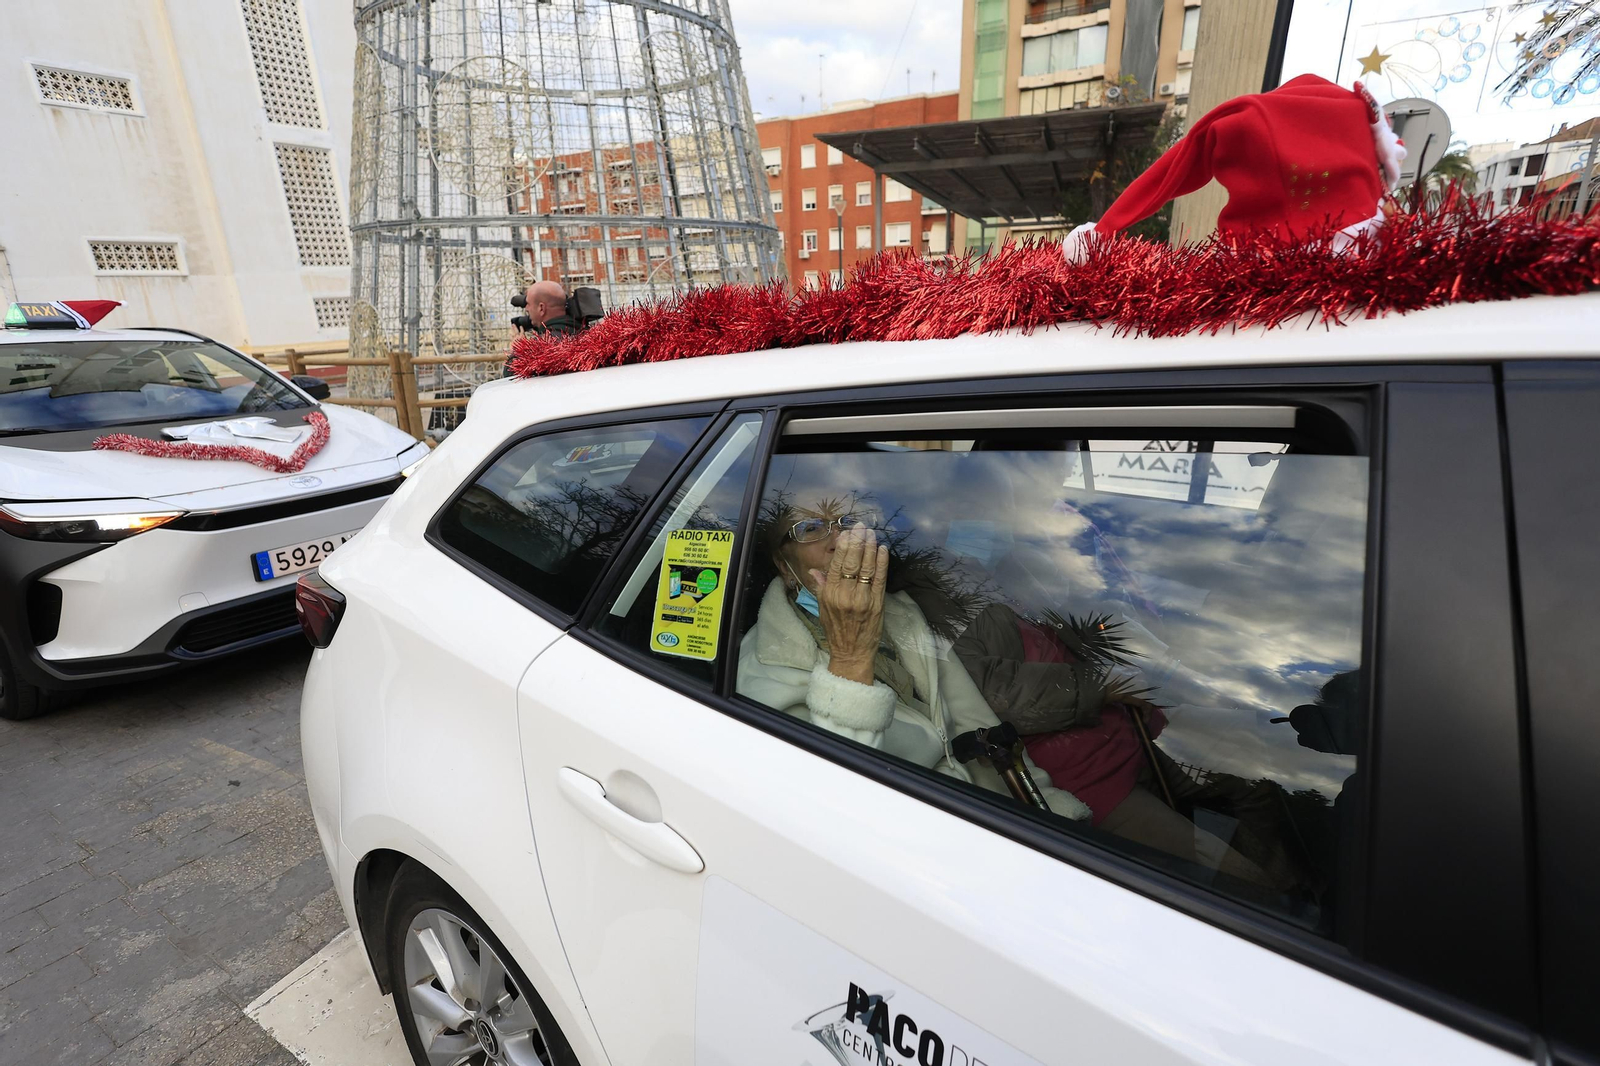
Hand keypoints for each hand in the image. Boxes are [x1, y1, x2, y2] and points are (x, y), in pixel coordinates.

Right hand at [811, 527, 888, 685]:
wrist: (851, 653)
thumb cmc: (836, 631)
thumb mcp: (822, 609)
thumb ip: (820, 587)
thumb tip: (814, 570)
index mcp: (830, 594)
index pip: (837, 564)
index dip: (843, 546)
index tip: (848, 533)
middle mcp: (845, 594)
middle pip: (852, 562)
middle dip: (858, 541)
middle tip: (862, 527)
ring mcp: (862, 599)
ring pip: (867, 567)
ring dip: (871, 548)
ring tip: (872, 534)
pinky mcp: (877, 604)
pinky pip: (880, 579)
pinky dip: (882, 563)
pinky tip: (883, 550)